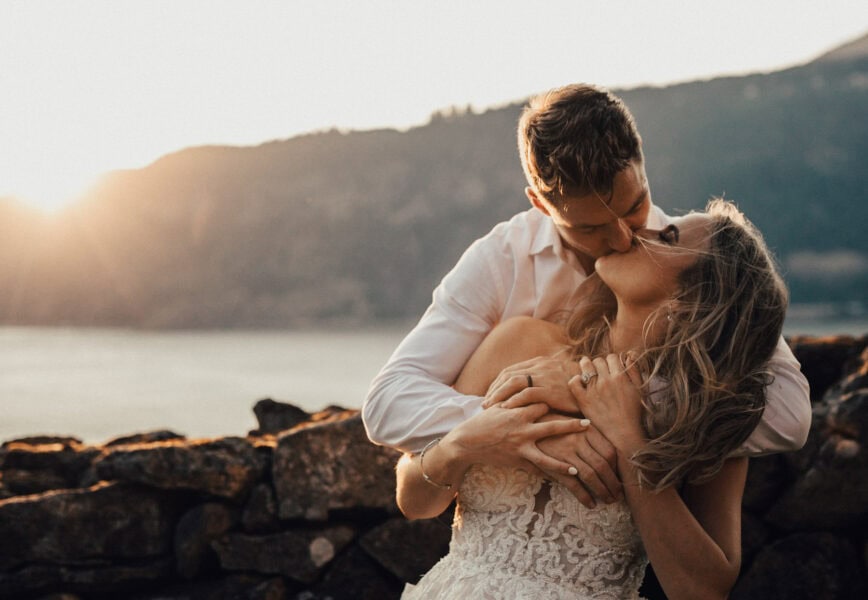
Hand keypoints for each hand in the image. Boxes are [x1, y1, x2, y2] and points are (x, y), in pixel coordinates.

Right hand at [447, 403, 590, 476]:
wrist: (466, 441)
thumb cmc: (484, 421)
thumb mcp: (500, 406)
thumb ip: (517, 399)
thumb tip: (530, 389)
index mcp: (519, 411)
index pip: (544, 405)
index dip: (559, 404)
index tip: (574, 402)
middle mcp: (522, 428)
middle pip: (552, 426)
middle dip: (571, 426)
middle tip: (589, 424)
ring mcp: (520, 446)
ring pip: (547, 455)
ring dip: (564, 462)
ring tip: (579, 467)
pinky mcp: (516, 460)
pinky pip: (536, 470)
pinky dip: (549, 476)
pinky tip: (561, 482)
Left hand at [481, 354, 581, 413]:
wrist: (595, 384)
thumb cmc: (576, 384)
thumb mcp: (556, 378)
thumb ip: (542, 380)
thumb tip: (527, 390)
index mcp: (539, 362)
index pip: (511, 370)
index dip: (498, 383)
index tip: (490, 394)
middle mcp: (539, 366)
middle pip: (508, 375)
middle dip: (494, 389)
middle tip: (485, 403)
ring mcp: (544, 376)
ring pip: (513, 382)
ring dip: (499, 394)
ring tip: (490, 407)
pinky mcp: (549, 388)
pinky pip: (526, 393)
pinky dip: (514, 400)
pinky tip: (505, 408)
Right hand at [536, 420, 621, 507]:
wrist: (526, 423)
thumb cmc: (551, 422)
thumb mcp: (573, 422)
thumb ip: (589, 435)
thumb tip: (609, 454)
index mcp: (586, 430)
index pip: (610, 451)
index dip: (617, 468)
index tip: (620, 478)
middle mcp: (578, 440)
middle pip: (602, 465)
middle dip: (613, 484)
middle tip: (619, 495)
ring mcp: (565, 453)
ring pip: (590, 475)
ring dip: (602, 491)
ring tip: (609, 500)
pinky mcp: (553, 464)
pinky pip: (573, 483)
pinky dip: (584, 495)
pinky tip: (591, 504)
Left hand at [569, 354, 646, 454]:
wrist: (623, 433)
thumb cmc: (634, 412)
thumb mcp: (640, 389)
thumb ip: (634, 370)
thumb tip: (629, 354)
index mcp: (620, 377)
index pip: (612, 357)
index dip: (612, 361)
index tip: (611, 367)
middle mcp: (606, 381)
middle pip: (598, 360)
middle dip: (600, 364)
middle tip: (599, 371)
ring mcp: (593, 390)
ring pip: (585, 366)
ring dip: (586, 366)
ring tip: (587, 369)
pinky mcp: (583, 400)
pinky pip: (573, 382)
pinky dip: (575, 379)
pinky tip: (580, 382)